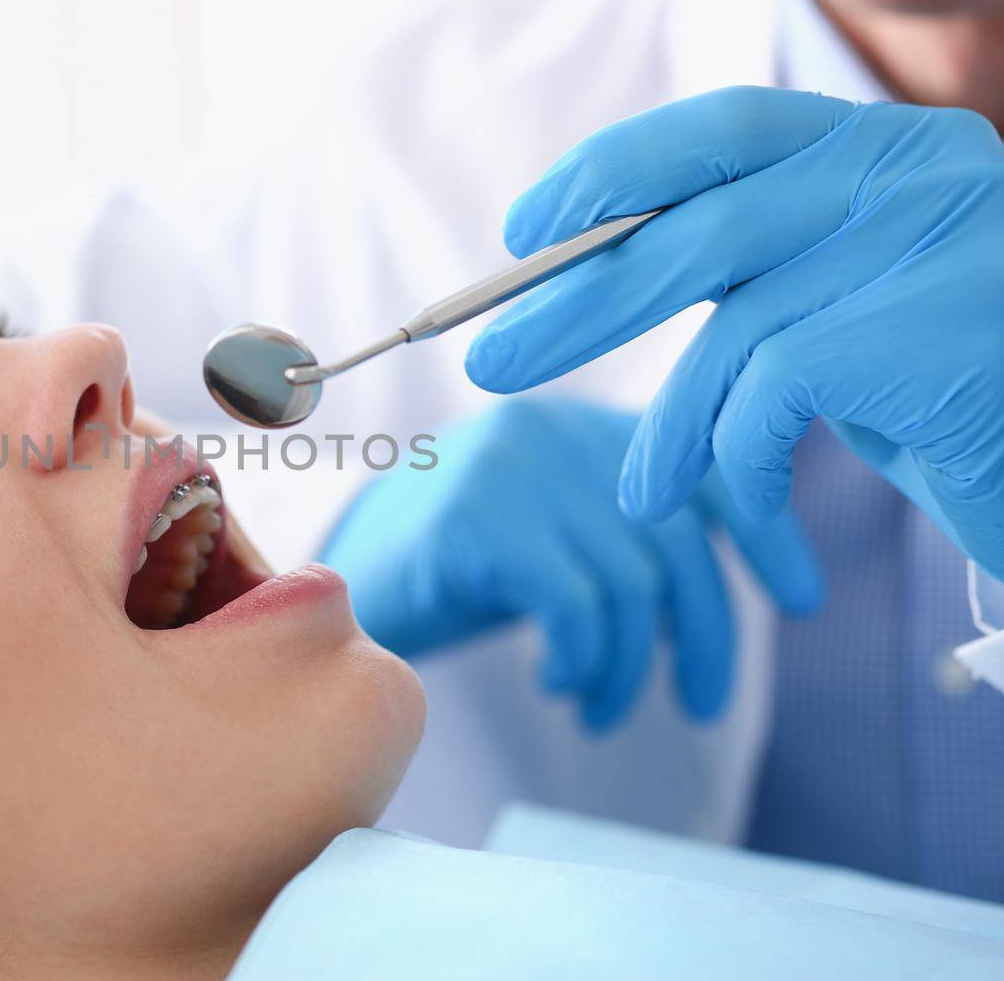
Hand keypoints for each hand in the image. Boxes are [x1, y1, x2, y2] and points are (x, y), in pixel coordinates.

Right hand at [318, 398, 821, 730]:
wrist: (330, 585)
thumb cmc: (453, 573)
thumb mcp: (553, 538)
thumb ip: (626, 537)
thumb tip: (730, 590)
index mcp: (582, 425)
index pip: (706, 465)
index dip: (766, 532)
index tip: (803, 599)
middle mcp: (554, 428)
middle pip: (676, 538)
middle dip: (705, 636)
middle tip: (702, 706)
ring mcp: (512, 465)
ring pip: (628, 584)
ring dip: (628, 669)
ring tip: (599, 708)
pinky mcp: (475, 516)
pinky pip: (573, 603)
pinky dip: (580, 659)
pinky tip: (557, 682)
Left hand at [465, 87, 1003, 576]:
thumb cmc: (953, 392)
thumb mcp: (844, 306)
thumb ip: (754, 266)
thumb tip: (588, 271)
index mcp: (883, 146)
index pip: (720, 132)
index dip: (610, 175)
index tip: (526, 232)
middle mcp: (910, 171)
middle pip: (696, 229)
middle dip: (575, 302)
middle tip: (489, 357)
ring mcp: (928, 242)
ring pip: (731, 329)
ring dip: (663, 424)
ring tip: (636, 492)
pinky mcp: (926, 329)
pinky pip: (771, 395)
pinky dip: (740, 459)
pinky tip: (749, 501)